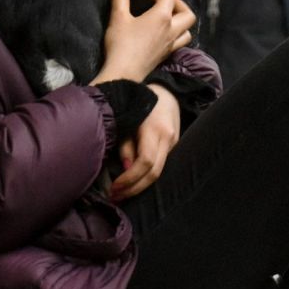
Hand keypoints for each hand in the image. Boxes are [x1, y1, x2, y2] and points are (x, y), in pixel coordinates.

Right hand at [90, 0, 195, 83]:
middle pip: (186, 11)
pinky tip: (162, 34)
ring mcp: (171, 44)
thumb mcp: (118, 18)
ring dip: (180, 20)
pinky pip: (180, 42)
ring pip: (187, 29)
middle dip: (175, 2)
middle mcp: (171, 30)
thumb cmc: (120, 45)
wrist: (122, 75)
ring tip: (164, 17)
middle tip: (158, 1)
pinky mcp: (166, 55)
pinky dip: (176, 35)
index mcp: (162, 17)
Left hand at [109, 85, 179, 200]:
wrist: (167, 91)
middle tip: (115, 197)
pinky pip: (161, 166)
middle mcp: (168, 139)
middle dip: (134, 188)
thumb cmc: (141, 101)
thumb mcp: (128, 119)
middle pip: (154, 173)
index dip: (130, 178)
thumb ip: (126, 144)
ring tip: (122, 194)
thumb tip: (126, 169)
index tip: (113, 187)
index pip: (145, 162)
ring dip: (140, 186)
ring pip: (160, 172)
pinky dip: (146, 177)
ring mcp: (175, 143)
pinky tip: (133, 183)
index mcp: (155, 130)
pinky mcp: (175, 147)